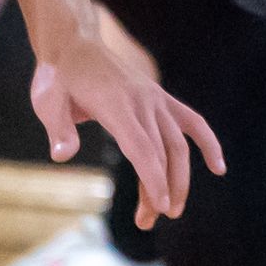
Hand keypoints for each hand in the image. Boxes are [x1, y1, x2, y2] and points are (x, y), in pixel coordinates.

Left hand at [25, 8, 224, 226]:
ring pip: (177, 143)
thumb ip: (58, 128)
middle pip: (159, 152)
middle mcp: (142, 101)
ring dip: (178, 179)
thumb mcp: (47, 101)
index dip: (153, 178)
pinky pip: (192, 121)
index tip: (159, 207)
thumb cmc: (58, 78)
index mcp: (115, 104)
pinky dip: (208, 143)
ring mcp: (155, 99)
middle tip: (147, 221)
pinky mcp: (161, 99)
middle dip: (159, 190)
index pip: (141, 147)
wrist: (74, 44)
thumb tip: (62, 155)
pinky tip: (218, 168)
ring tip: (169, 211)